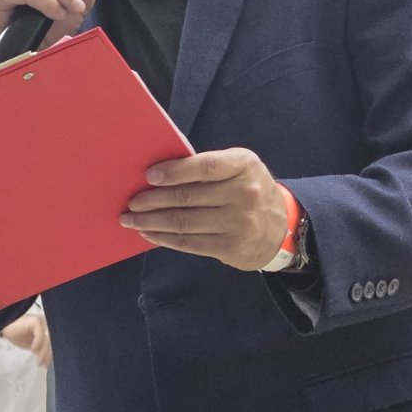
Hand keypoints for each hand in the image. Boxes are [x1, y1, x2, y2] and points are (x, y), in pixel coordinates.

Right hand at [0, 311, 51, 366]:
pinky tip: (32, 349)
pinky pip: (40, 335)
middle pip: (54, 341)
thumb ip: (41, 351)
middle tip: (43, 364)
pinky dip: (38, 344)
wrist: (4, 326)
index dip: (54, 354)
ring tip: (38, 360)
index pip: (56, 343)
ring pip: (48, 339)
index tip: (48, 365)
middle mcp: (47, 324)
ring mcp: (42, 322)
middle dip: (49, 355)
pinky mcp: (35, 321)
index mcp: (48, 329)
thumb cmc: (18, 334)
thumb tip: (50, 361)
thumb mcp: (33, 346)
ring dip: (44, 352)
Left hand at [119, 148, 289, 271]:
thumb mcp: (238, 168)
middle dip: (153, 200)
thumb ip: (207, 167)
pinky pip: (190, 242)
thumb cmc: (246, 189)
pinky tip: (149, 233)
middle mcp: (245, 193)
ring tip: (131, 220)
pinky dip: (165, 238)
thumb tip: (157, 175)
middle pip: (189, 197)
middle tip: (131, 202)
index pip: (205, 167)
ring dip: (152, 221)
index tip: (149, 176)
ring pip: (185, 222)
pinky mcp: (231, 247)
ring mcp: (239, 222)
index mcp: (243, 164)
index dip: (175, 171)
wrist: (281, 227)